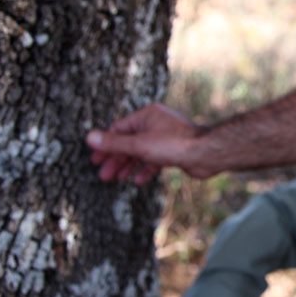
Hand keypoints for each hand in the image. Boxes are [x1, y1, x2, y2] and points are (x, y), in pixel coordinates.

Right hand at [86, 103, 216, 183]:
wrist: (206, 153)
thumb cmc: (175, 144)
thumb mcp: (138, 144)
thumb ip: (113, 143)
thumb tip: (89, 137)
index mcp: (147, 115)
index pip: (118, 129)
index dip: (105, 145)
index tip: (95, 160)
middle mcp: (156, 123)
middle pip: (128, 141)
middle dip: (115, 158)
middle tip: (103, 174)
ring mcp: (166, 137)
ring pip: (141, 151)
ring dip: (128, 165)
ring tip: (116, 179)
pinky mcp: (174, 150)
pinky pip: (154, 159)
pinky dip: (145, 169)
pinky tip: (137, 180)